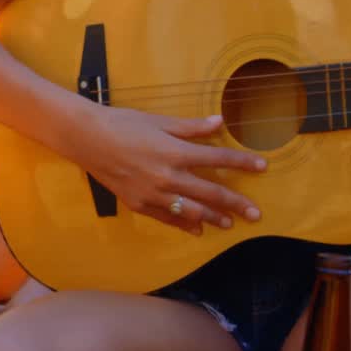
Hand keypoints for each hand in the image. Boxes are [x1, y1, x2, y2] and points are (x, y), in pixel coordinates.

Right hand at [76, 106, 265, 234]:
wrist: (87, 139)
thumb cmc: (123, 124)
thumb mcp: (159, 121)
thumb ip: (191, 127)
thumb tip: (219, 122)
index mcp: (175, 151)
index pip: (218, 158)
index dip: (243, 162)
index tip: (263, 167)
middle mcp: (168, 176)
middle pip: (211, 192)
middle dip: (236, 203)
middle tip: (255, 214)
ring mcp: (154, 193)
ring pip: (191, 210)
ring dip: (213, 218)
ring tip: (230, 224)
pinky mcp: (139, 204)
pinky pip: (168, 218)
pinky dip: (185, 224)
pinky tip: (198, 229)